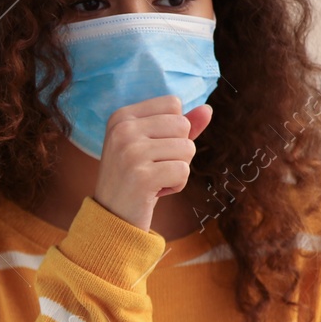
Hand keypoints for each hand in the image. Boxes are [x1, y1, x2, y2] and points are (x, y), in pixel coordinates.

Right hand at [93, 96, 211, 233]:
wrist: (113, 217)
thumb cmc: (136, 178)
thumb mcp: (153, 146)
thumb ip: (179, 126)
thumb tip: (208, 109)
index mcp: (121, 116)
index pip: (173, 104)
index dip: (174, 129)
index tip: (152, 149)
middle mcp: (122, 130)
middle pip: (182, 125)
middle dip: (179, 151)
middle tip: (154, 167)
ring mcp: (130, 152)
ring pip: (187, 148)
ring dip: (178, 169)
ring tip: (155, 180)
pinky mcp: (141, 176)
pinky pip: (183, 171)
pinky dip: (177, 185)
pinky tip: (156, 191)